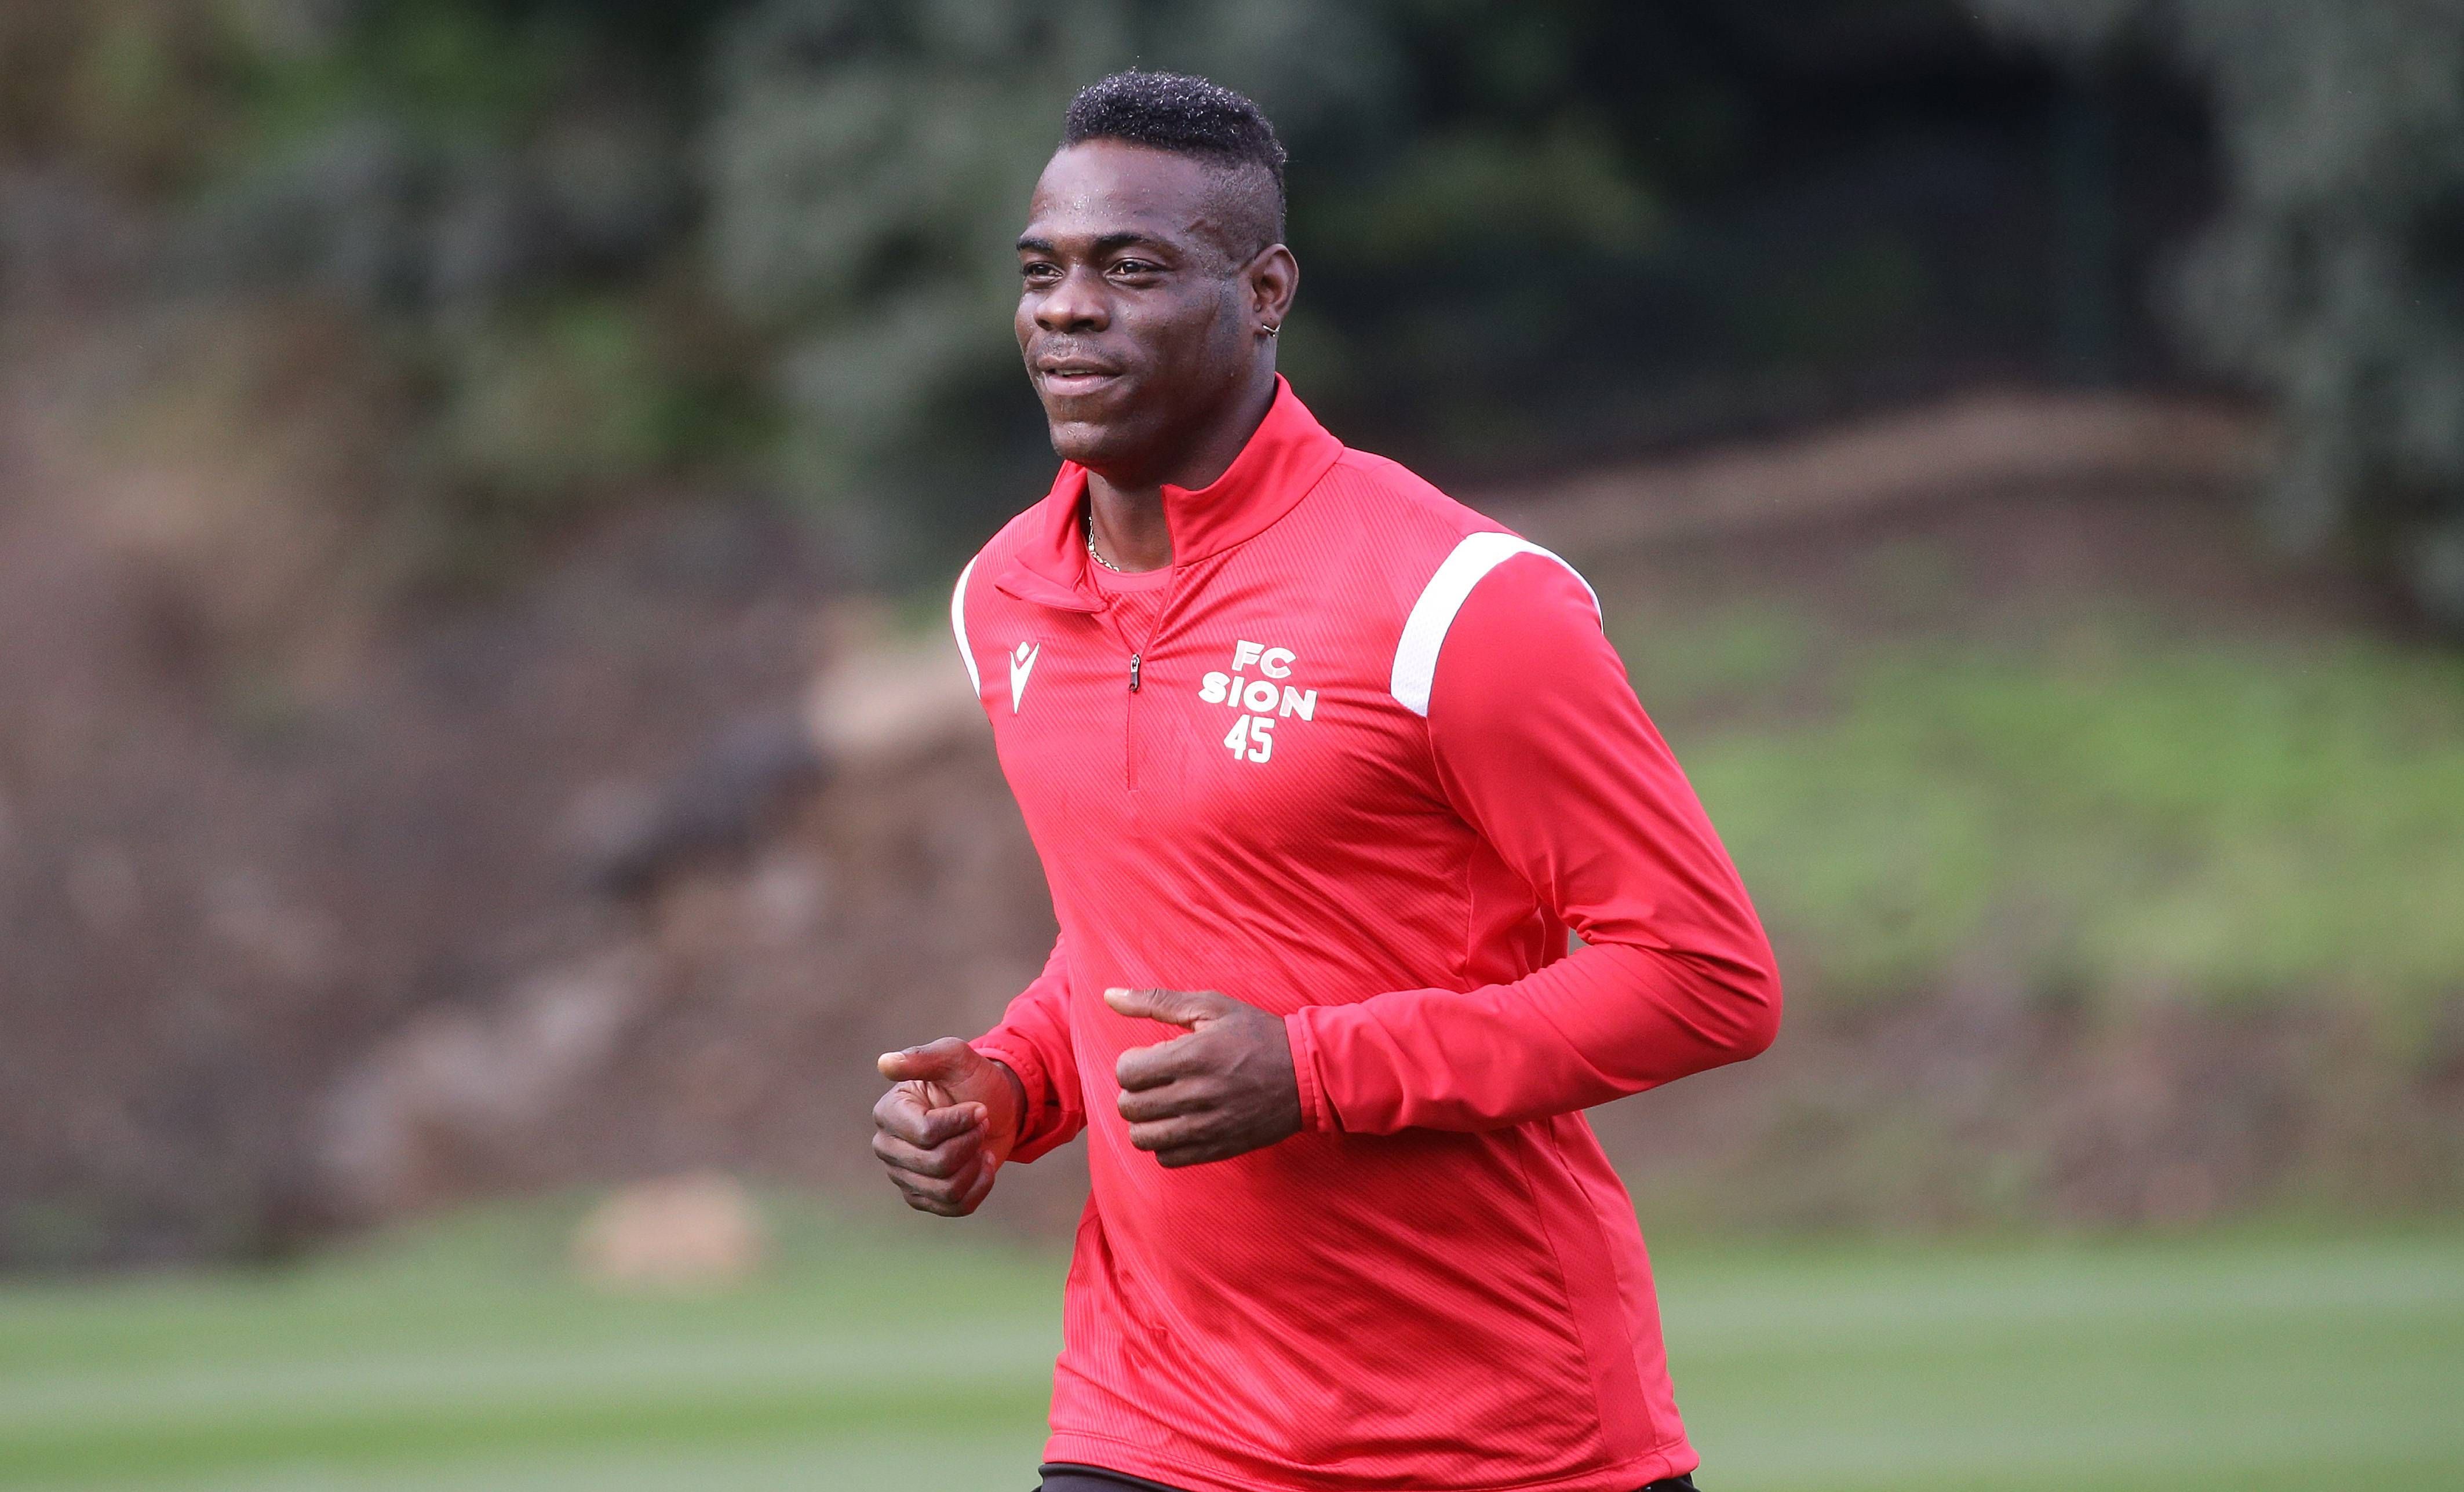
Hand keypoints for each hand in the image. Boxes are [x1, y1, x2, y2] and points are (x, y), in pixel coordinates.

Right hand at [872, 1038, 1025, 1215]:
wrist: (995, 1108)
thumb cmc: (972, 1080)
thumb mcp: (956, 1058)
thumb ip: (923, 1057)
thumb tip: (885, 1063)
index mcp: (889, 1111)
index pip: (926, 1133)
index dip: (962, 1123)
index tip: (978, 1108)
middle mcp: (888, 1146)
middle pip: (937, 1163)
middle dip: (971, 1143)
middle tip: (981, 1124)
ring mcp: (902, 1175)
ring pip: (947, 1189)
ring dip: (976, 1165)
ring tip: (979, 1144)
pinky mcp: (922, 1197)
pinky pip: (956, 1207)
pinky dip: (980, 1185)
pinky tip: (982, 1165)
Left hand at [1106, 987, 1302, 1167]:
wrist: (1307, 1075)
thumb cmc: (1256, 1034)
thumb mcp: (1211, 1007)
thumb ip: (1157, 1000)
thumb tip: (1109, 996)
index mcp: (1192, 1055)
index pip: (1127, 1072)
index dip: (1130, 1063)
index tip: (1150, 1058)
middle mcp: (1197, 1094)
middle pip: (1130, 1107)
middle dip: (1134, 1091)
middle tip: (1155, 1082)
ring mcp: (1208, 1126)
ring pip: (1143, 1138)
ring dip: (1144, 1121)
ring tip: (1162, 1106)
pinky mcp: (1218, 1148)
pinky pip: (1168, 1159)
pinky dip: (1165, 1144)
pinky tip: (1179, 1124)